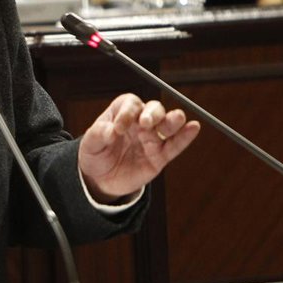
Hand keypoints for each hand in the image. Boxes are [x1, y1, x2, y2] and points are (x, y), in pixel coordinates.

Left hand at [78, 93, 199, 202]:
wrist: (100, 178)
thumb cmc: (95, 153)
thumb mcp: (90, 143)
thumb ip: (100, 134)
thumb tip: (113, 131)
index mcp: (123, 112)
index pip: (131, 104)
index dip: (127, 113)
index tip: (118, 128)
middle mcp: (141, 121)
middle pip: (154, 109)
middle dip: (153, 113)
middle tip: (146, 123)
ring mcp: (152, 138)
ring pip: (168, 124)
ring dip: (172, 120)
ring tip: (174, 120)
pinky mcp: (160, 156)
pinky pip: (175, 145)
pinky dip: (185, 136)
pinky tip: (193, 128)